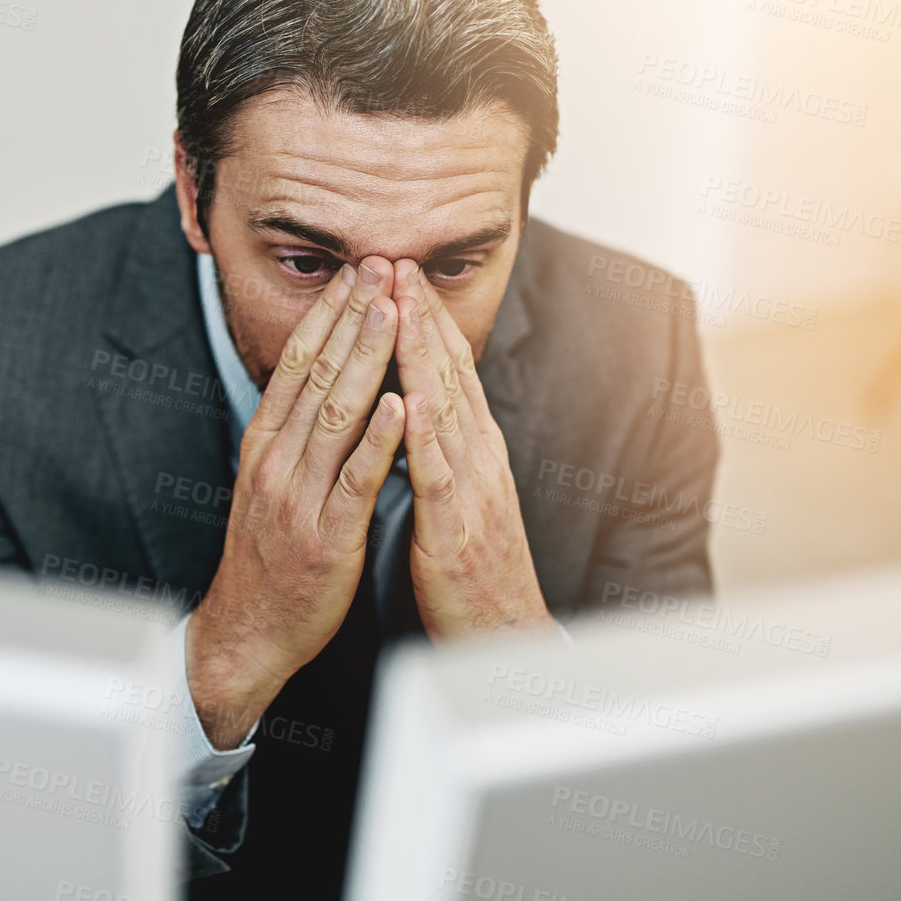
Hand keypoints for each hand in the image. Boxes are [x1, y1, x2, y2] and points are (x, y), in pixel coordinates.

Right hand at [187, 258, 406, 747]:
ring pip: (335, 416)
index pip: (297, 363)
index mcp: (265, 444)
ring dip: (366, 359)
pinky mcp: (326, 536)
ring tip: (392, 312)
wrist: (245, 633)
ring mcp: (299, 497)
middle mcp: (277, 461)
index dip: (327, 313)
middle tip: (380, 266)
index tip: (357, 270)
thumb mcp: (268, 482)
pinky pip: (354, 481)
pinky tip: (398, 405)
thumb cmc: (267, 557)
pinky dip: (377, 441)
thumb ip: (294, 432)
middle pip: (316, 375)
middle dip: (351, 317)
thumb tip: (321, 380)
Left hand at [393, 261, 552, 638]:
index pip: (450, 372)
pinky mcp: (457, 529)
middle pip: (450, 375)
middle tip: (397, 263)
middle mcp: (479, 459)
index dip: (425, 320)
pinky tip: (408, 397)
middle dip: (421, 316)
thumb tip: (418, 406)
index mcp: (475, 452)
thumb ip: (443, 451)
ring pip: (445, 410)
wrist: (503, 638)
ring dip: (421, 355)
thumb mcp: (460, 498)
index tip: (400, 274)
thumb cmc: (473, 572)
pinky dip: (424, 433)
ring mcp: (472, 491)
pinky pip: (438, 473)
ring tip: (398, 306)